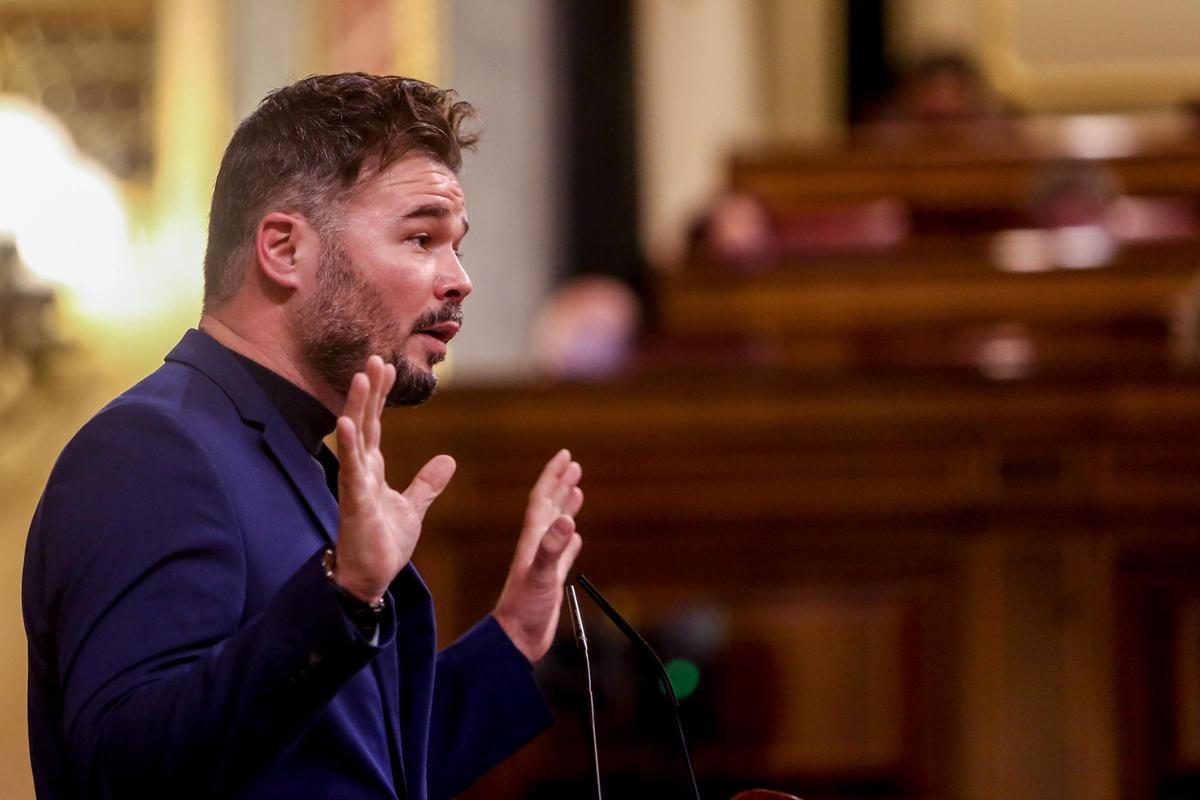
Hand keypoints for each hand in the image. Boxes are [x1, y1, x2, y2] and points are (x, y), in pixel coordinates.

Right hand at [334, 355, 455, 603]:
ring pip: (357, 439)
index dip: (382, 397)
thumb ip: (427, 483)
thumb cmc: (383, 544)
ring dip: (358, 407)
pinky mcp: (356, 503)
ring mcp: (356, 486)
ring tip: (362, 377)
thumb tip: (447, 460)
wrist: (370, 579)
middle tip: (374, 357)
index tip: (387, 366)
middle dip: (370, 391)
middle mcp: (361, 472)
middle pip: (366, 423)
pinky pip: (351, 470)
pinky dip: (350, 446)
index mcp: (374, 471)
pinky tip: (348, 422)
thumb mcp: (413, 507)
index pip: (377, 426)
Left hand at [493, 449, 583, 662]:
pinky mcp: (550, 579)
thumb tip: (568, 521)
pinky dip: (570, 540)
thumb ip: (552, 549)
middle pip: (550, 506)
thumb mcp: (539, 577)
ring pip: (557, 526)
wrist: (514, 640)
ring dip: (566, 506)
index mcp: (532, 540)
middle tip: (574, 464)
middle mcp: (537, 546)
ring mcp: (544, 562)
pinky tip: (576, 536)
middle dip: (561, 483)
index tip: (565, 455)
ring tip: (576, 489)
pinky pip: (563, 552)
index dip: (553, 476)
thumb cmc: (522, 610)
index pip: (543, 499)